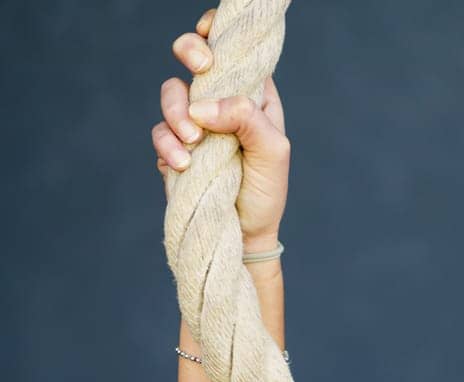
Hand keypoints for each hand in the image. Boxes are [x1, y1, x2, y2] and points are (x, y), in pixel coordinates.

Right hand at [153, 7, 289, 247]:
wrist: (243, 233)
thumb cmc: (266, 191)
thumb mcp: (272, 152)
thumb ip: (247, 119)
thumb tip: (205, 104)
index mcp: (253, 96)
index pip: (236, 52)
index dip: (219, 33)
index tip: (211, 33)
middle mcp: (221, 102)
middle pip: (194, 56)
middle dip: (191, 51)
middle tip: (202, 68)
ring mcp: (195, 122)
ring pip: (171, 92)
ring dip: (177, 110)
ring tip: (194, 141)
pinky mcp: (173, 145)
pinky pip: (160, 131)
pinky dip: (168, 144)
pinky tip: (184, 164)